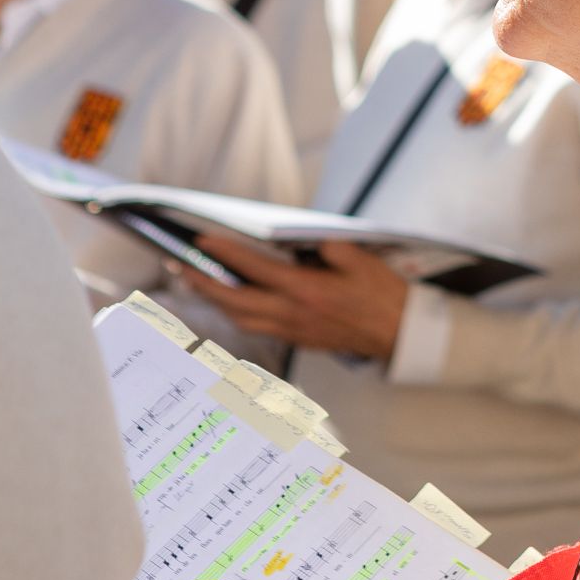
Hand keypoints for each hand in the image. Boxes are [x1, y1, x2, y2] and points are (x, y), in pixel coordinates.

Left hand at [185, 234, 411, 360]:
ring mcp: (293, 330)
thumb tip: (296, 241)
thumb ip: (324, 246)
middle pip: (235, 301)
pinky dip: (236, 312)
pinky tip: (229, 299)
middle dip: (203, 283)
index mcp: (307, 290)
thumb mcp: (359, 258)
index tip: (202, 240)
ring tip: (195, 282)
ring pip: (241, 318)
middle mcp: (293, 313)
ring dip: (215, 300)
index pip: (255, 270)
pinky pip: (257, 326)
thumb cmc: (383, 294)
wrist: (399, 334)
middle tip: (179, 265)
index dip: (226, 254)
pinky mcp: (298, 339)